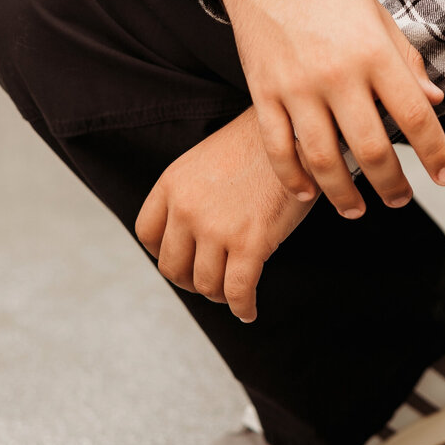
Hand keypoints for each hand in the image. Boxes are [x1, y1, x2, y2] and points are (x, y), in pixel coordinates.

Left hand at [134, 105, 313, 322]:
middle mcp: (187, 208)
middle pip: (172, 267)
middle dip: (190, 280)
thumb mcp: (206, 160)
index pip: (147, 235)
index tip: (182, 258)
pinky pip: (236, 291)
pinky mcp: (249, 243)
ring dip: (218, 294)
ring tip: (232, 292)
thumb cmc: (258, 147)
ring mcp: (216, 227)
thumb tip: (189, 236)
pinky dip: (241, 307)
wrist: (297, 134)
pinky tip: (248, 310)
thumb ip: (189, 194)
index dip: (163, 253)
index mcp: (172, 183)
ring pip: (205, 284)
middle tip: (209, 280)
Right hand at [208, 0, 444, 218]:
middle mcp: (337, 73)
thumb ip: (406, 61)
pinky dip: (294, 179)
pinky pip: (278, 150)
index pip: (415, 116)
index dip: (435, 153)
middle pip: (371, 148)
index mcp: (374, 51)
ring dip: (344, 195)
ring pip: (324, 160)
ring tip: (358, 209)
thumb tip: (434, 101)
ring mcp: (296, 86)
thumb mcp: (378, 16)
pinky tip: (308, 193)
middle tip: (402, 200)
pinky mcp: (263, 93)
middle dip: (392, 185)